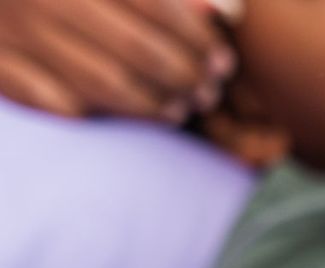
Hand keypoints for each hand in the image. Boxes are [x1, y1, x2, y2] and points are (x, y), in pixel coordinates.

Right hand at [0, 0, 233, 121]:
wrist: (5, 2)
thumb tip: (223, 12)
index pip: (155, 4)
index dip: (198, 39)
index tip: (224, 62)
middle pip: (136, 48)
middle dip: (184, 77)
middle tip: (208, 93)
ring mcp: (14, 31)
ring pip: (102, 83)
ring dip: (152, 105)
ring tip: (180, 111)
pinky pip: (54, 103)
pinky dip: (97, 116)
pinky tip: (128, 120)